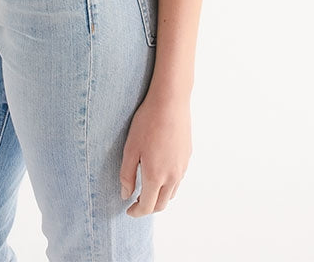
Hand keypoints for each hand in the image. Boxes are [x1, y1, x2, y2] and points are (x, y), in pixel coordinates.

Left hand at [119, 87, 191, 215]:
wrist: (170, 101)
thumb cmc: (147, 122)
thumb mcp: (130, 148)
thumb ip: (127, 175)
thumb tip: (125, 195)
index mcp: (156, 176)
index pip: (147, 206)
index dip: (137, 212)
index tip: (129, 210)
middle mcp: (172, 176)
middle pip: (161, 204)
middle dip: (148, 208)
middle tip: (136, 202)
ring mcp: (182, 167)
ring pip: (172, 193)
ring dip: (160, 197)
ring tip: (147, 188)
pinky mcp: (187, 156)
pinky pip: (179, 178)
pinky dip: (169, 184)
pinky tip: (160, 172)